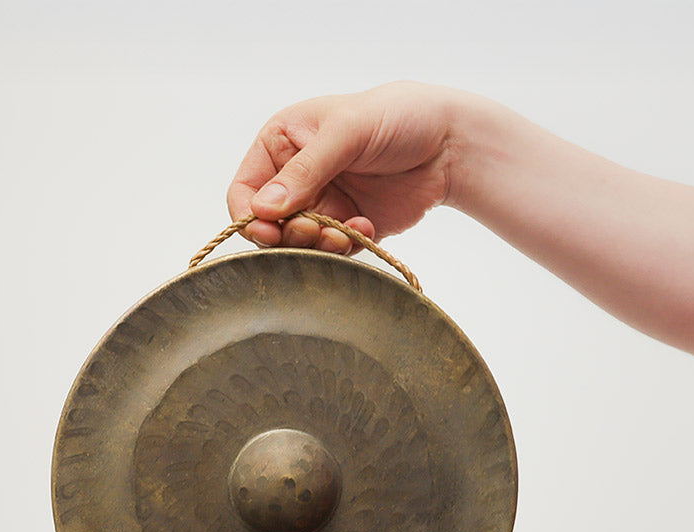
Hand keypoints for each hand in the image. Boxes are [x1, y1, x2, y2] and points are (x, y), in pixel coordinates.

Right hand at [227, 82, 463, 252]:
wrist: (449, 143)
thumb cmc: (397, 117)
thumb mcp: (346, 132)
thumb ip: (304, 170)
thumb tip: (263, 209)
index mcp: (282, 144)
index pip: (244, 190)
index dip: (250, 216)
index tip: (269, 232)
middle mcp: (295, 177)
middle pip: (268, 226)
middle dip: (289, 234)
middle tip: (316, 230)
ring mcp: (321, 204)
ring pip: (298, 244)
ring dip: (317, 245)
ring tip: (343, 233)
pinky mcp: (346, 227)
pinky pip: (330, 252)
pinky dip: (344, 248)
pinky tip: (366, 227)